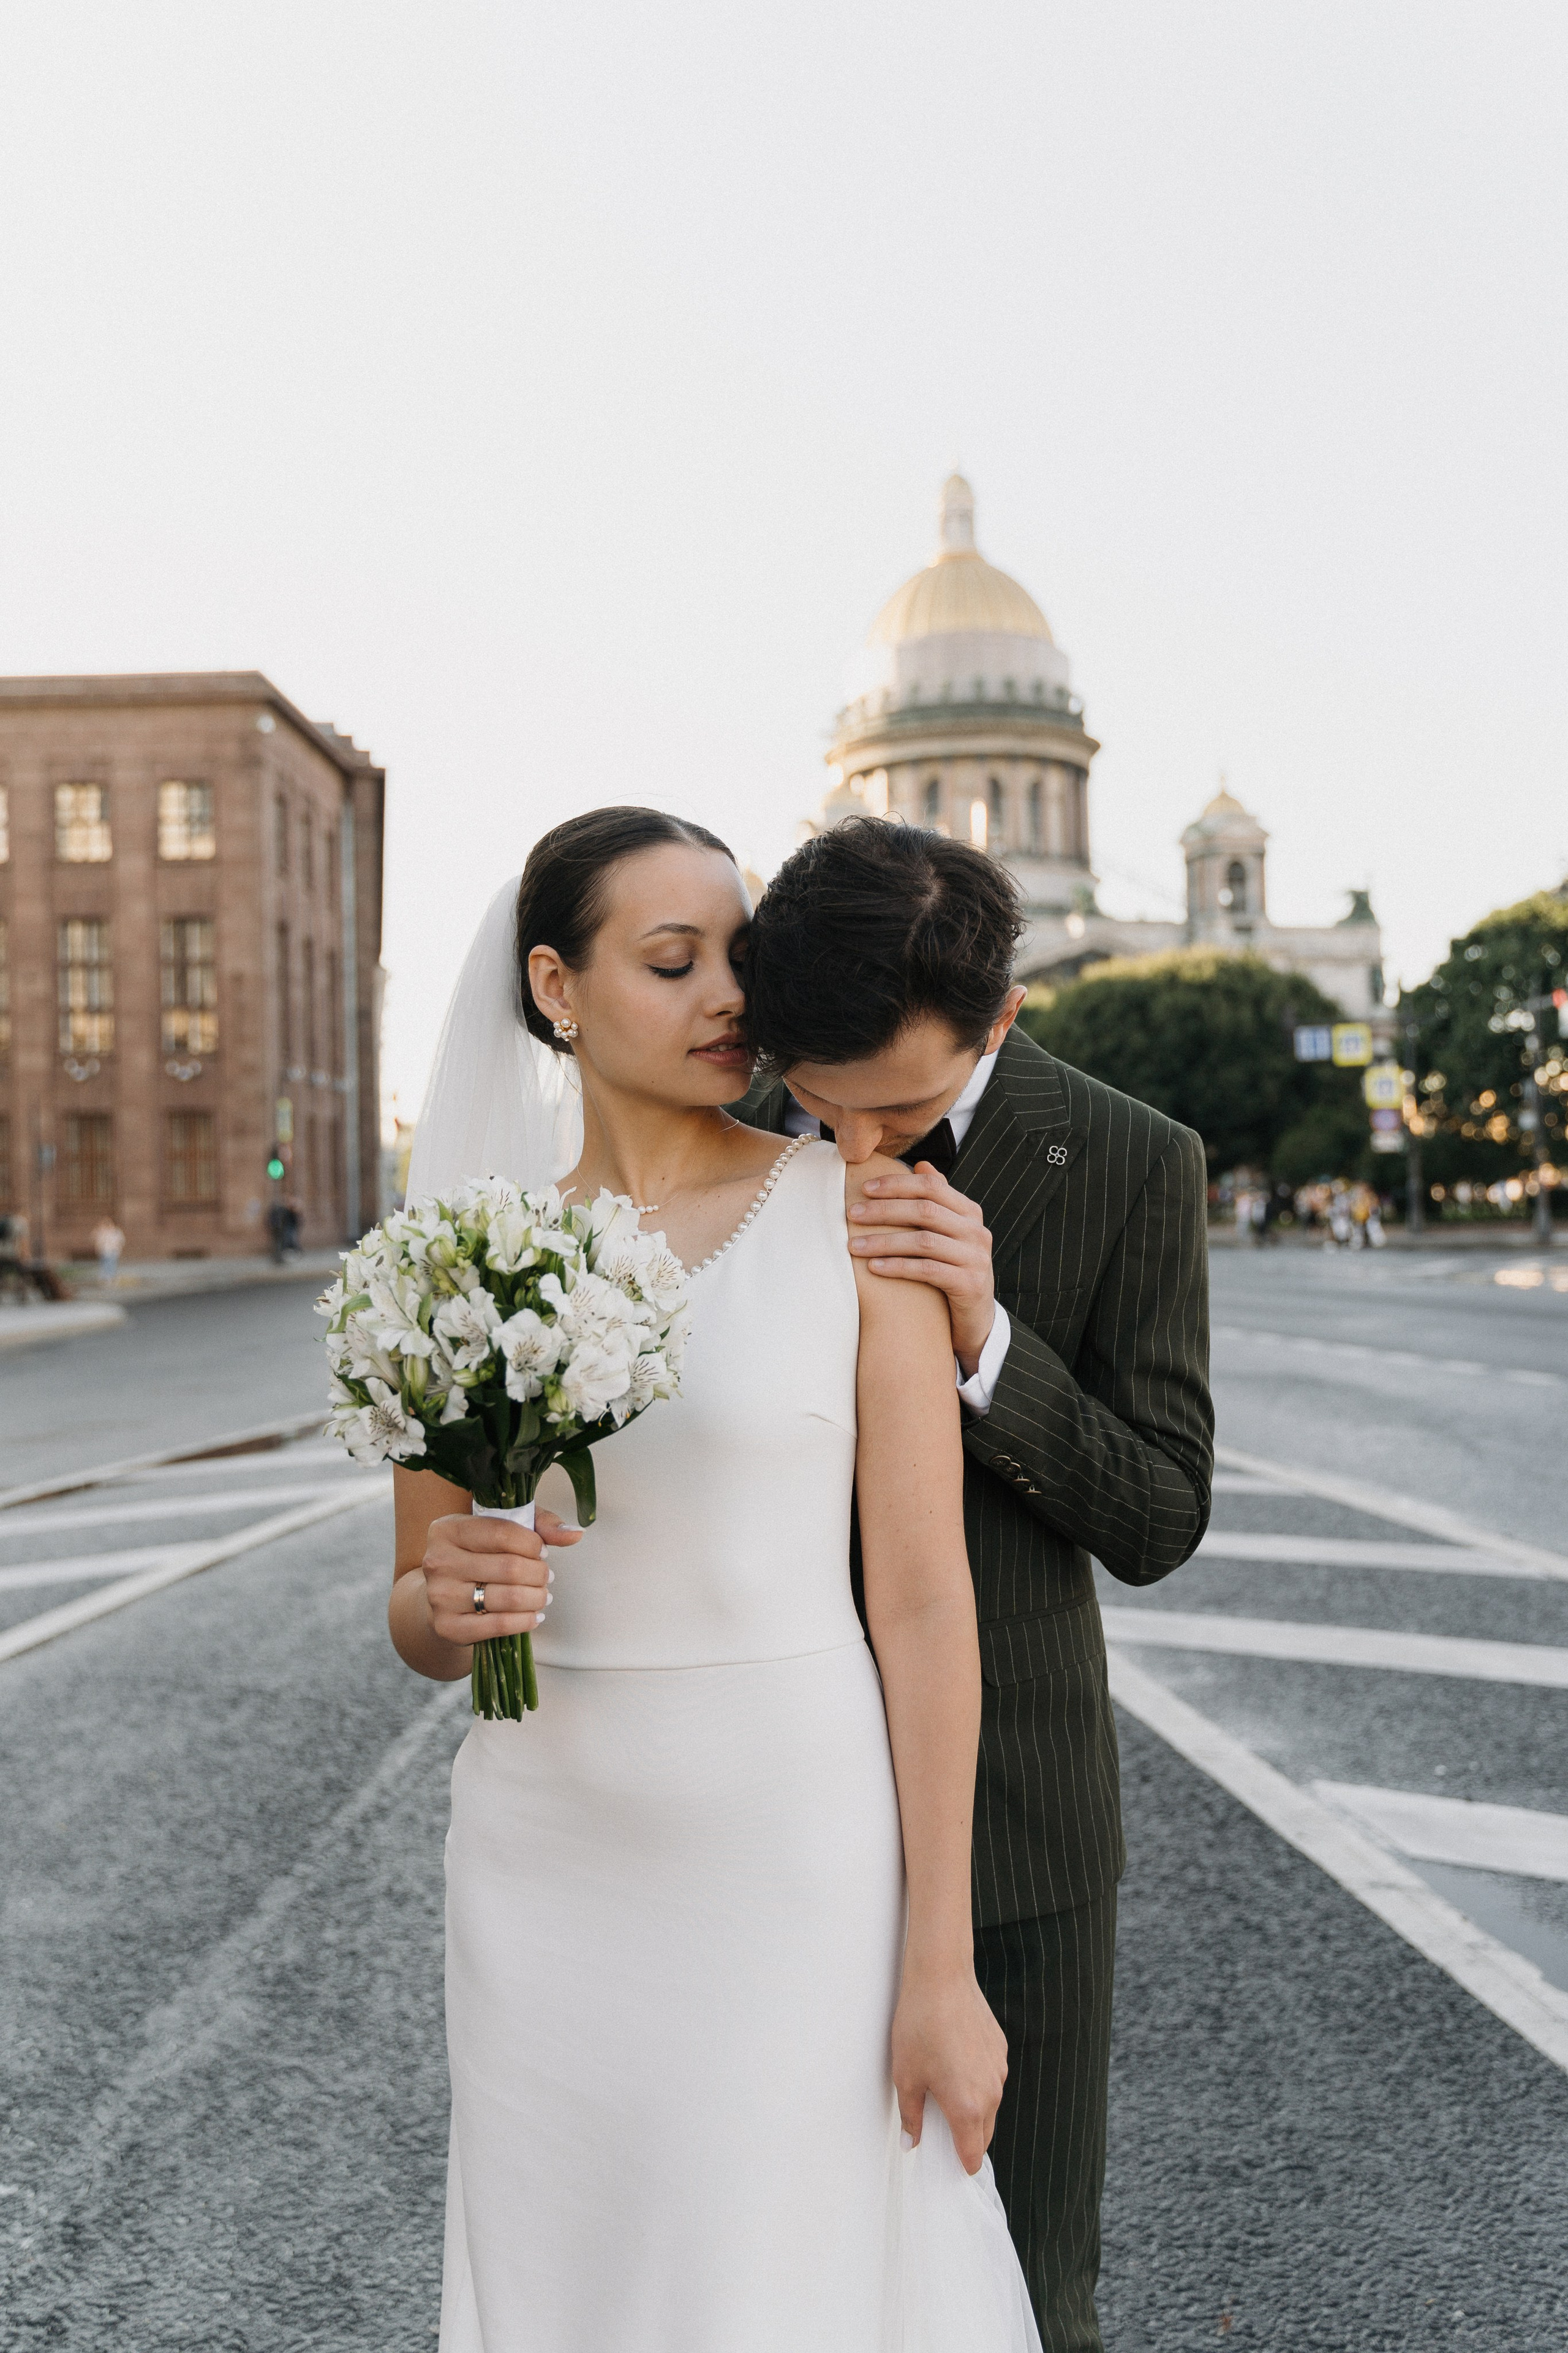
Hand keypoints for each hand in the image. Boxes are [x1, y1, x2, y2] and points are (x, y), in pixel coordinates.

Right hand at [422, 1508, 581, 1648]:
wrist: (445, 1597)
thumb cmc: (479, 1557)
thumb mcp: (504, 1530)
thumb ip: (540, 1525)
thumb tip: (575, 1534)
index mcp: (447, 1529)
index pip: (503, 1533)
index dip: (533, 1544)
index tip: (542, 1552)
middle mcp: (437, 1561)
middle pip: (509, 1567)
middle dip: (539, 1574)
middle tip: (546, 1577)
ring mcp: (439, 1596)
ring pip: (508, 1597)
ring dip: (536, 1597)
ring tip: (542, 1595)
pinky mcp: (447, 1626)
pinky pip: (499, 1624)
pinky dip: (525, 1621)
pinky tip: (533, 1615)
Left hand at [849, 1166, 995, 1375]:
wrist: (975, 1318)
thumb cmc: (952, 1269)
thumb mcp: (948, 1233)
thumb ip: (937, 1201)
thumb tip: (922, 1164)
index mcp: (969, 1212)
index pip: (931, 1186)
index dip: (896, 1184)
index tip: (864, 1188)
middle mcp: (976, 1232)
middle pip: (925, 1211)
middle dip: (884, 1210)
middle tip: (851, 1214)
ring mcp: (976, 1259)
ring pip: (923, 1241)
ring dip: (884, 1242)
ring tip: (853, 1246)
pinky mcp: (969, 1285)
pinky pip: (927, 1271)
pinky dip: (897, 1267)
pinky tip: (873, 1268)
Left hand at [891, 1963, 1008, 2175]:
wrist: (941, 1978)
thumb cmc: (919, 2027)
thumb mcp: (905, 2077)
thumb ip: (911, 2117)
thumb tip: (911, 2144)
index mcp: (967, 2108)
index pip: (973, 2155)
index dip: (961, 2165)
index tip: (947, 2165)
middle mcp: (991, 2093)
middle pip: (984, 2133)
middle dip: (965, 2138)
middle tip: (940, 2130)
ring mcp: (999, 2069)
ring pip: (990, 2105)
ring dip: (972, 2108)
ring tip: (944, 2090)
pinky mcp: (1000, 2048)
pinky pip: (991, 2077)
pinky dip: (977, 2080)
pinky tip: (954, 2062)